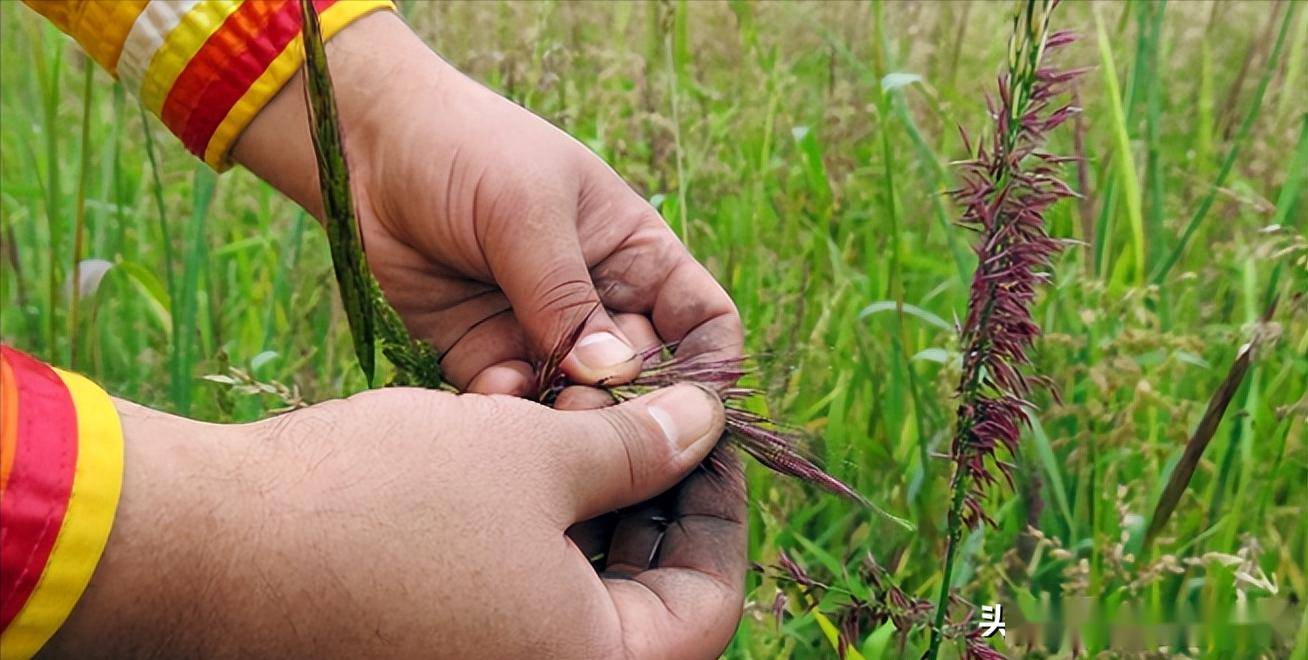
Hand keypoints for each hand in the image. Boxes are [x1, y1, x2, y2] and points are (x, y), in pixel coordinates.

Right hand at [49, 385, 744, 656]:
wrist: (211, 544)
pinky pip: (517, 599)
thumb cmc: (384, 500)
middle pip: (643, 604)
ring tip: (586, 425)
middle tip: (651, 422)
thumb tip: (706, 425)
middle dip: (654, 507)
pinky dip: (538, 536)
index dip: (719, 512)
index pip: (708, 605)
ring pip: (577, 598)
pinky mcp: (431, 652)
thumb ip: (639, 447)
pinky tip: (528, 459)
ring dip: (594, 514)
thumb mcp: (533, 455)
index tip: (709, 439)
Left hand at [234, 11, 742, 394]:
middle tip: (595, 412)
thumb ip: (567, 298)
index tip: (693, 411)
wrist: (363, 146)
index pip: (702, 322)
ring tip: (543, 409)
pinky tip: (490, 394)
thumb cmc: (465, 150)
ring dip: (567, 418)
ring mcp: (539, 333)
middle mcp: (597, 301)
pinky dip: (507, 411)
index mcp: (634, 254)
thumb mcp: (527, 211)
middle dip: (628, 406)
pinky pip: (511, 404)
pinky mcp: (480, 356)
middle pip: (643, 379)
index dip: (711, 368)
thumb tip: (615, 377)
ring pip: (577, 402)